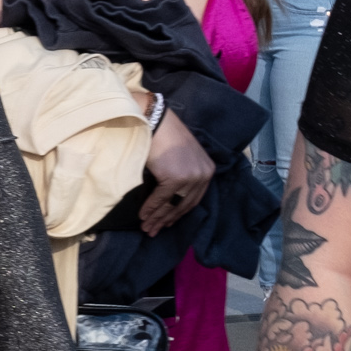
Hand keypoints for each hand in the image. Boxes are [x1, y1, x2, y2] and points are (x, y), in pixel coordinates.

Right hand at [139, 106, 213, 233]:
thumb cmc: (165, 135)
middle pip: (183, 205)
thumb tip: (170, 198)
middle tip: (153, 231)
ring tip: (146, 228)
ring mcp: (190, 177)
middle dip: (166, 220)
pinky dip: (150, 209)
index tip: (166, 223)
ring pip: (172, 205)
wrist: (155, 120)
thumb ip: (182, 175)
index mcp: (207, 170)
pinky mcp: (175, 178)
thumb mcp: (181, 157)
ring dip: (157, 218)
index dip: (178, 214)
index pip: (193, 199)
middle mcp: (202, 175)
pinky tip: (143, 216)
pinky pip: (161, 199)